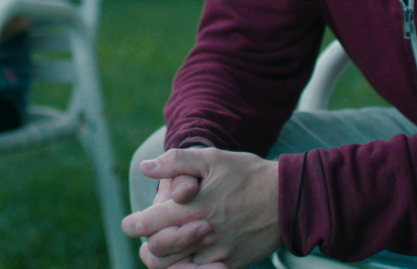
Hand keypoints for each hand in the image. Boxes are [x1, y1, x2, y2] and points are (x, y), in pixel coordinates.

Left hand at [122, 148, 280, 268]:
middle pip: (157, 253)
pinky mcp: (230, 265)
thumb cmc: (247, 174)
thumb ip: (176, 162)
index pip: (149, 224)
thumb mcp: (212, 158)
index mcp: (193, 207)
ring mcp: (216, 254)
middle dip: (146, 245)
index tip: (128, 223)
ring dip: (164, 261)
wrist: (288, 199)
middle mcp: (201, 234)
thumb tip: (146, 167)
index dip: (133, 225)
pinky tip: (186, 259)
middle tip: (147, 237)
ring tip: (162, 250)